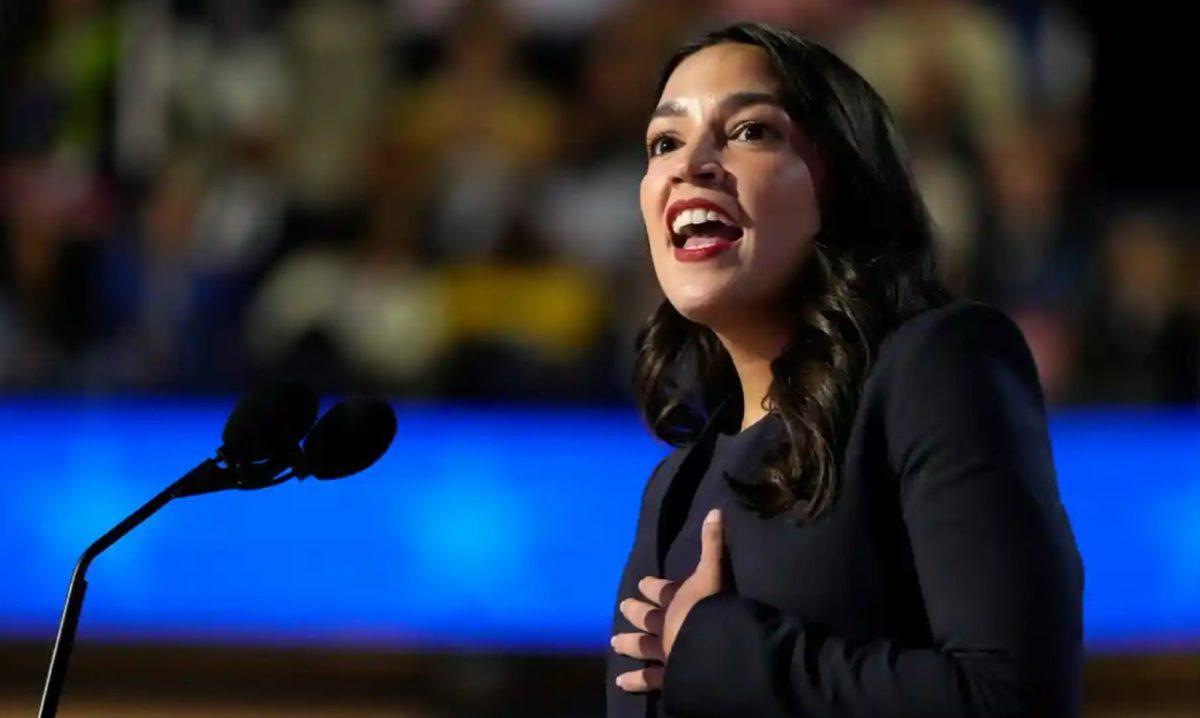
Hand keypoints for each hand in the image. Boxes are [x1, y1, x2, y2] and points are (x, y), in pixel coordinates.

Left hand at [612, 509, 724, 692]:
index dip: (651, 587)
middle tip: (623, 607)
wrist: (711, 644)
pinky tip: (620, 681)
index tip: (641, 583)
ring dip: (629, 643)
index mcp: (677, 599)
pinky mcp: (667, 675)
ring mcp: (664, 651)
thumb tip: (715, 510)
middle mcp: (666, 623)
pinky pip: (649, 679)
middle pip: (647, 616)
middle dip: (635, 611)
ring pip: (642, 646)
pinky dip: (635, 681)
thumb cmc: (713, 606)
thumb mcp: (715, 571)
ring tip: (614, 643)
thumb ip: (713, 543)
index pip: (662, 590)